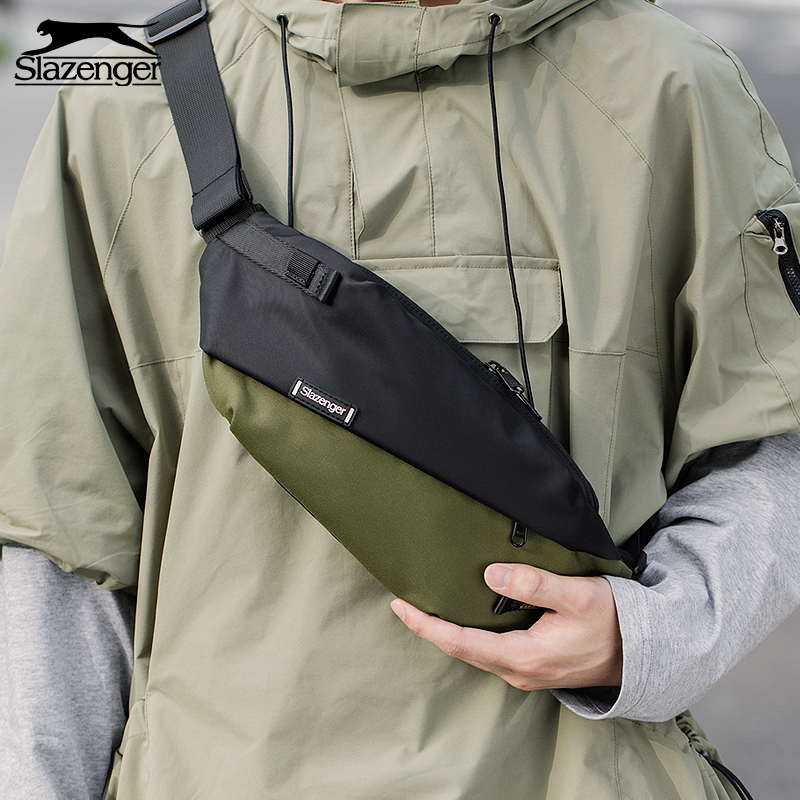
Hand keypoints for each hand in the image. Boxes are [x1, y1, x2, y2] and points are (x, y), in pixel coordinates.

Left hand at [390, 564, 622, 690]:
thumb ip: (535, 584)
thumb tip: (492, 575)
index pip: (461, 643)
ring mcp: (525, 671)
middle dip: (430, 628)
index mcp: (525, 656)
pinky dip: (467, 635)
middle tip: (403, 603)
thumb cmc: (613, 621)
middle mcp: (519, 670)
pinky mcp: (532, 665)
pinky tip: (462, 616)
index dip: (427, 626)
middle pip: (461, 650)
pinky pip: (489, 652)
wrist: (643, 651)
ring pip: (474, 652)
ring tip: (424, 608)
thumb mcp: (576, 596)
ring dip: (447, 632)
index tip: (401, 607)